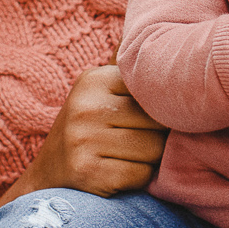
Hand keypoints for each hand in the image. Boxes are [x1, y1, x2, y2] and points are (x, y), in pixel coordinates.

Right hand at [0, 66, 166, 209]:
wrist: (48, 175)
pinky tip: (117, 174)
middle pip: (158, 122)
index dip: (159, 110)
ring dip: (148, 159)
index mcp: (94, 79)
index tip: (141, 119)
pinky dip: (137, 179)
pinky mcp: (87, 172)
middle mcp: (86, 107)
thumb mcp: (102, 92)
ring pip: (153, 150)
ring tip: (125, 157)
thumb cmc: (90, 131)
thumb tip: (180, 48)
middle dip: (155, 136)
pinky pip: (141, 175)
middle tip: (133, 142)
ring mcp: (83, 140)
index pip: (155, 92)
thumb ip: (135, 75)